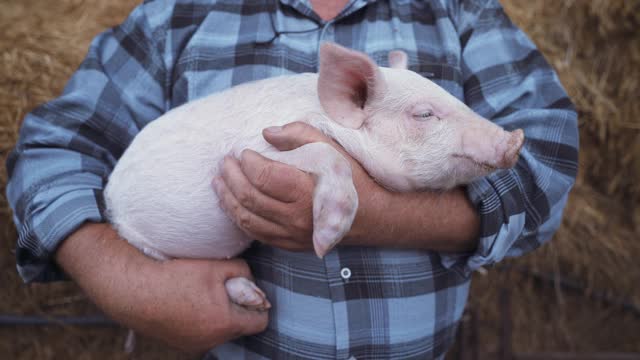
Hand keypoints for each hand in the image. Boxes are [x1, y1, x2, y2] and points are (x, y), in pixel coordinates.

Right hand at [56, 223, 267, 352]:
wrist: (133, 289)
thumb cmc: (176, 275)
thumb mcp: (217, 265)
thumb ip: (244, 273)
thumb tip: (252, 282)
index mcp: (225, 323)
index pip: (260, 321)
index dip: (257, 303)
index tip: (247, 289)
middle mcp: (212, 340)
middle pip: (241, 327)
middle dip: (238, 308)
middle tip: (223, 288)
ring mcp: (194, 345)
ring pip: (221, 330)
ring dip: (219, 315)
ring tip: (203, 294)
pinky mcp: (180, 344)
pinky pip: (203, 333)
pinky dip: (202, 320)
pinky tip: (189, 302)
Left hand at [213, 121, 387, 251]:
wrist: (372, 217)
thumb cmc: (351, 179)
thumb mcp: (331, 149)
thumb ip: (299, 135)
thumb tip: (266, 133)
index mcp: (306, 191)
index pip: (263, 177)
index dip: (247, 162)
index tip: (244, 151)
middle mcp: (296, 217)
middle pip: (249, 197)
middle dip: (231, 177)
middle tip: (224, 161)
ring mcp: (291, 235)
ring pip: (246, 219)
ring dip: (227, 198)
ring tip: (218, 180)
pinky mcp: (289, 245)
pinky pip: (255, 233)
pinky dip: (238, 217)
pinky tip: (231, 203)